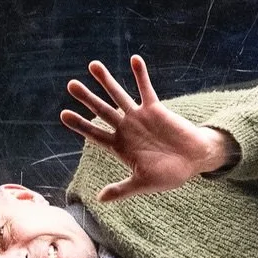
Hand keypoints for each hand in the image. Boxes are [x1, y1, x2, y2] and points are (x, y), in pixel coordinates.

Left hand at [60, 54, 235, 201]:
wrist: (194, 162)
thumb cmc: (169, 175)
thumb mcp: (143, 183)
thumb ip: (122, 189)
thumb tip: (100, 199)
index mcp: (119, 147)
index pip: (94, 134)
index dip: (80, 125)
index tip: (63, 115)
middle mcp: (126, 129)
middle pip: (101, 111)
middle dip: (86, 98)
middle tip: (71, 84)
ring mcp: (139, 117)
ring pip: (119, 96)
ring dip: (106, 81)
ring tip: (92, 65)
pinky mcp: (156, 109)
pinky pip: (146, 89)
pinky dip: (140, 75)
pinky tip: (134, 59)